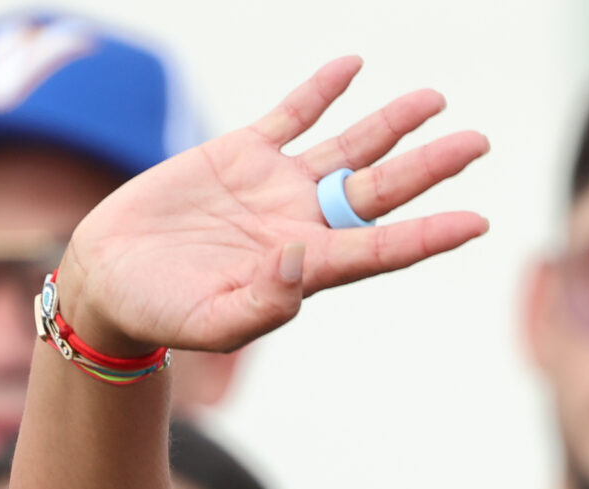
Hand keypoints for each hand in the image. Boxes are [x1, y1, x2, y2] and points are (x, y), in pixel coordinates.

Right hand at [58, 56, 488, 356]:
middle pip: (381, 190)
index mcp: (306, 268)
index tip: (476, 222)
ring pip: (348, 148)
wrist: (110, 280)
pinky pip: (291, 114)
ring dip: (391, 124)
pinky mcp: (241, 154)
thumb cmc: (161, 314)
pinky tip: (352, 67)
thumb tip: (301, 267)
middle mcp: (303, 223)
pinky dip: (320, 90)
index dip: (430, 235)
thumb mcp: (210, 322)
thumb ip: (261, 304)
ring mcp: (276, 185)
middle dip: (430, 167)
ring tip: (435, 101)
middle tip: (479, 144)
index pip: (381, 248)